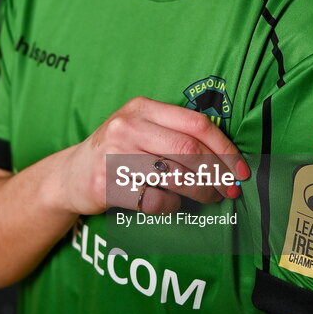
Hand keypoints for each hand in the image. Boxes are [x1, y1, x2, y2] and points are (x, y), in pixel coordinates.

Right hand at [58, 96, 249, 215]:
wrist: (71, 174)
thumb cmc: (118, 151)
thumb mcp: (141, 128)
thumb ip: (175, 132)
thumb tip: (227, 156)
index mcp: (142, 107)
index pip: (196, 124)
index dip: (225, 148)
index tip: (242, 169)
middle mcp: (128, 126)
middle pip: (189, 151)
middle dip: (218, 173)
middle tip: (230, 189)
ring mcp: (116, 155)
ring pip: (176, 176)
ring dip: (202, 192)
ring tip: (210, 197)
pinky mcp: (108, 184)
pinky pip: (155, 199)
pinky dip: (171, 206)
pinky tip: (170, 204)